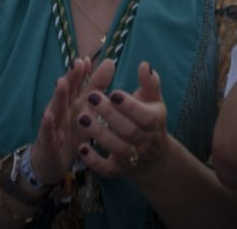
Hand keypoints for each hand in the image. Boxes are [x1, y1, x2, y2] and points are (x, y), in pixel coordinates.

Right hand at [32, 58, 115, 186]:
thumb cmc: (69, 134)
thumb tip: (111, 62)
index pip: (78, 85)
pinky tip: (48, 115)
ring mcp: (52, 124)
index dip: (83, 72)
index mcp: (72, 104)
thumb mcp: (85, 112)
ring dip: (58, 96)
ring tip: (62, 82)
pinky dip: (47, 123)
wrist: (50, 162)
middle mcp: (61, 110)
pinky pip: (47, 131)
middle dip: (72, 78)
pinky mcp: (47, 141)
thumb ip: (96, 88)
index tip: (89, 59)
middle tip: (79, 63)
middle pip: (67, 93)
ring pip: (55, 108)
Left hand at [76, 61, 173, 178]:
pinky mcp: (119, 171)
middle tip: (91, 97)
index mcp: (154, 122)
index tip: (113, 93)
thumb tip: (144, 65)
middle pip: (129, 131)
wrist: (155, 158)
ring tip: (81, 117)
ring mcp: (132, 159)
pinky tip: (81, 148)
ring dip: (99, 134)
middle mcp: (145, 142)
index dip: (129, 106)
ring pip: (117, 149)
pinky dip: (94, 161)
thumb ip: (149, 82)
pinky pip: (107, 170)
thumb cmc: (150, 119)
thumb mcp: (153, 100)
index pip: (144, 116)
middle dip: (110, 115)